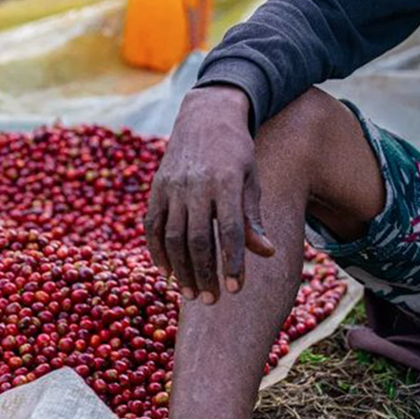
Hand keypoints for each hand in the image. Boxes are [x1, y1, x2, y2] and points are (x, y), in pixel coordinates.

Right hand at [144, 86, 274, 302]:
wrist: (206, 117)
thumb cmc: (237, 153)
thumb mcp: (252, 179)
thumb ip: (253, 218)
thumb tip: (266, 253)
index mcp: (226, 181)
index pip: (230, 231)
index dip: (233, 262)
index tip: (236, 289)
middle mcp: (196, 185)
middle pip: (199, 239)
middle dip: (205, 274)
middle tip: (212, 300)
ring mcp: (172, 186)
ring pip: (172, 237)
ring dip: (181, 270)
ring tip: (191, 294)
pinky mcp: (156, 188)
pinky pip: (152, 227)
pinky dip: (157, 253)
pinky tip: (168, 273)